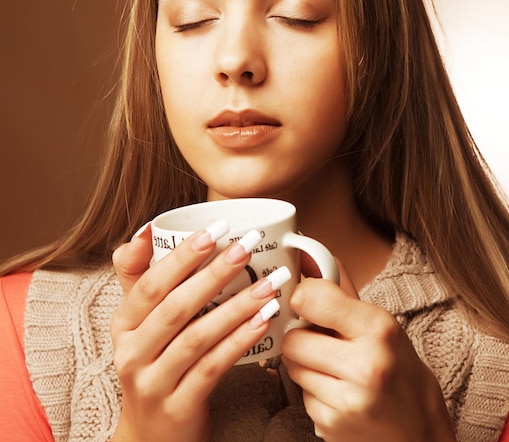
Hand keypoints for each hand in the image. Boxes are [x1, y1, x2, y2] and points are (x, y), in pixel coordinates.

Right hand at [110, 223, 281, 441]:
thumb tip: (147, 231)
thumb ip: (140, 276)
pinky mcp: (178, 408)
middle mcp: (131, 352)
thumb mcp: (139, 322)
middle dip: (215, 273)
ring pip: (198, 337)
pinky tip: (264, 321)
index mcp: (124, 324)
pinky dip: (239, 342)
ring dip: (236, 307)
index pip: (150, 284)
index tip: (214, 231)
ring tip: (269, 285)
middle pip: (176, 307)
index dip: (182, 255)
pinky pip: (212, 368)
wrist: (151, 435)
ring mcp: (153, 383)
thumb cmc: (154, 363)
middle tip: (247, 248)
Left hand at [282, 263, 455, 441]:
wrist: (421, 430)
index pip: (310, 298)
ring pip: (291, 366)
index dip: (302, 298)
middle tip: (322, 340)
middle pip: (293, 338)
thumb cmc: (400, 369)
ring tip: (333, 367)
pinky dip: (313, 391)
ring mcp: (348, 400)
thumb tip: (309, 254)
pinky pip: (301, 395)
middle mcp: (365, 365)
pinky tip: (338, 391)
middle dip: (302, 337)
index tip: (307, 302)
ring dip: (304, 364)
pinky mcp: (332, 426)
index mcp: (378, 328)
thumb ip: (342, 290)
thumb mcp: (381, 323)